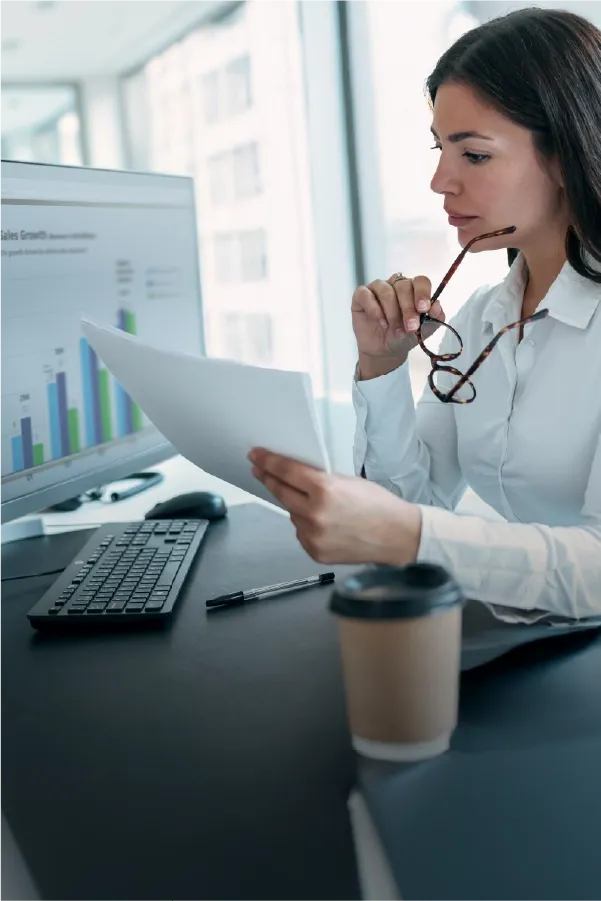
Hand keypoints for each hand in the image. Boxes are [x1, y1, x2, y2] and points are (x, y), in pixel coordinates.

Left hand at [248, 448, 421, 565]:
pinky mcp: (315, 552)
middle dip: (269, 479)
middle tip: (259, 470)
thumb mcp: (348, 481)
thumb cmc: (379, 506)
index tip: (256, 456)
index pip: (286, 471)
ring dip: (296, 506)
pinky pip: (301, 532)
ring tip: (317, 505)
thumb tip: (293, 476)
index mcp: (325, 490)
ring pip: (292, 514)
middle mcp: (315, 514)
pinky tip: (324, 523)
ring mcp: (313, 536)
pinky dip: (306, 525)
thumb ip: (319, 480)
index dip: (268, 462)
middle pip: (281, 492)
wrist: (397, 536)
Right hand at [352, 273, 444, 377]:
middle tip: (410, 326)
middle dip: (408, 308)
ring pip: (386, 291)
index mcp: (414, 289)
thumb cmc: (404, 337)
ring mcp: (378, 288)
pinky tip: (381, 323)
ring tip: (395, 330)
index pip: (421, 281)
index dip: (422, 293)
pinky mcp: (361, 295)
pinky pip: (366, 295)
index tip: (423, 309)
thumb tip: (437, 306)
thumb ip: (433, 319)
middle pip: (403, 285)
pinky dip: (374, 310)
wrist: (384, 351)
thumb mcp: (423, 331)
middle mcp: (396, 284)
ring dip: (392, 313)